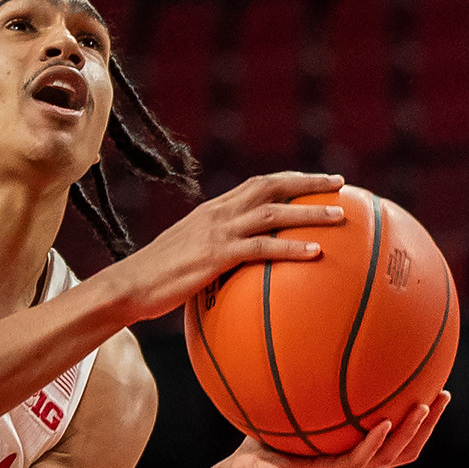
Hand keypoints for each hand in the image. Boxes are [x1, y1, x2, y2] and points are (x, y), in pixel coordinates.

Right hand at [110, 171, 348, 320]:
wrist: (127, 286)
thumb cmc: (155, 281)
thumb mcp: (187, 259)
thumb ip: (214, 256)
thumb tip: (239, 275)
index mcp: (211, 211)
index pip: (256, 185)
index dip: (288, 181)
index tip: (316, 182)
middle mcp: (217, 213)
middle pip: (270, 186)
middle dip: (308, 183)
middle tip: (340, 185)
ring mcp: (216, 232)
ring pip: (273, 212)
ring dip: (310, 212)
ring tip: (340, 216)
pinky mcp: (216, 255)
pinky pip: (262, 247)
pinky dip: (291, 247)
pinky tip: (316, 254)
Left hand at [217, 392, 450, 467]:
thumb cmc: (260, 445)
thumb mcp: (288, 412)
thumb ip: (304, 389)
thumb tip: (307, 348)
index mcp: (352, 455)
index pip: (397, 441)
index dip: (420, 423)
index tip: (434, 391)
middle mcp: (354, 467)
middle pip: (406, 450)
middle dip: (428, 424)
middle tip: (444, 395)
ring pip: (391, 455)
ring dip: (412, 431)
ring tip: (426, 406)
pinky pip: (358, 458)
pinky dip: (375, 441)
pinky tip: (386, 422)